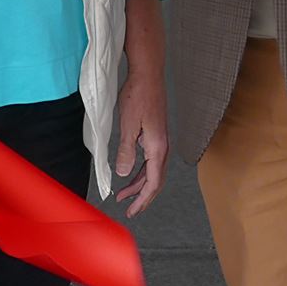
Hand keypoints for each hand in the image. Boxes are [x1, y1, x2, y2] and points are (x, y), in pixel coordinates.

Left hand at [113, 0, 169, 217]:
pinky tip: (129, 173)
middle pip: (156, 181)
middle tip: (129, 210)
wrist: (148, 74)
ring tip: (124, 194)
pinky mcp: (156, 134)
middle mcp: (163, 146)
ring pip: (152, 171)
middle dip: (142, 197)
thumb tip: (123, 174)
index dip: (142, 200)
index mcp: (157, 147)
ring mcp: (161, 141)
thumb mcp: (127, 125)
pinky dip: (140, 171)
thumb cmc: (138, 96)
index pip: (152, 183)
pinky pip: (150, 160)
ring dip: (139, 184)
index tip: (132, 211)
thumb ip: (125, 152)